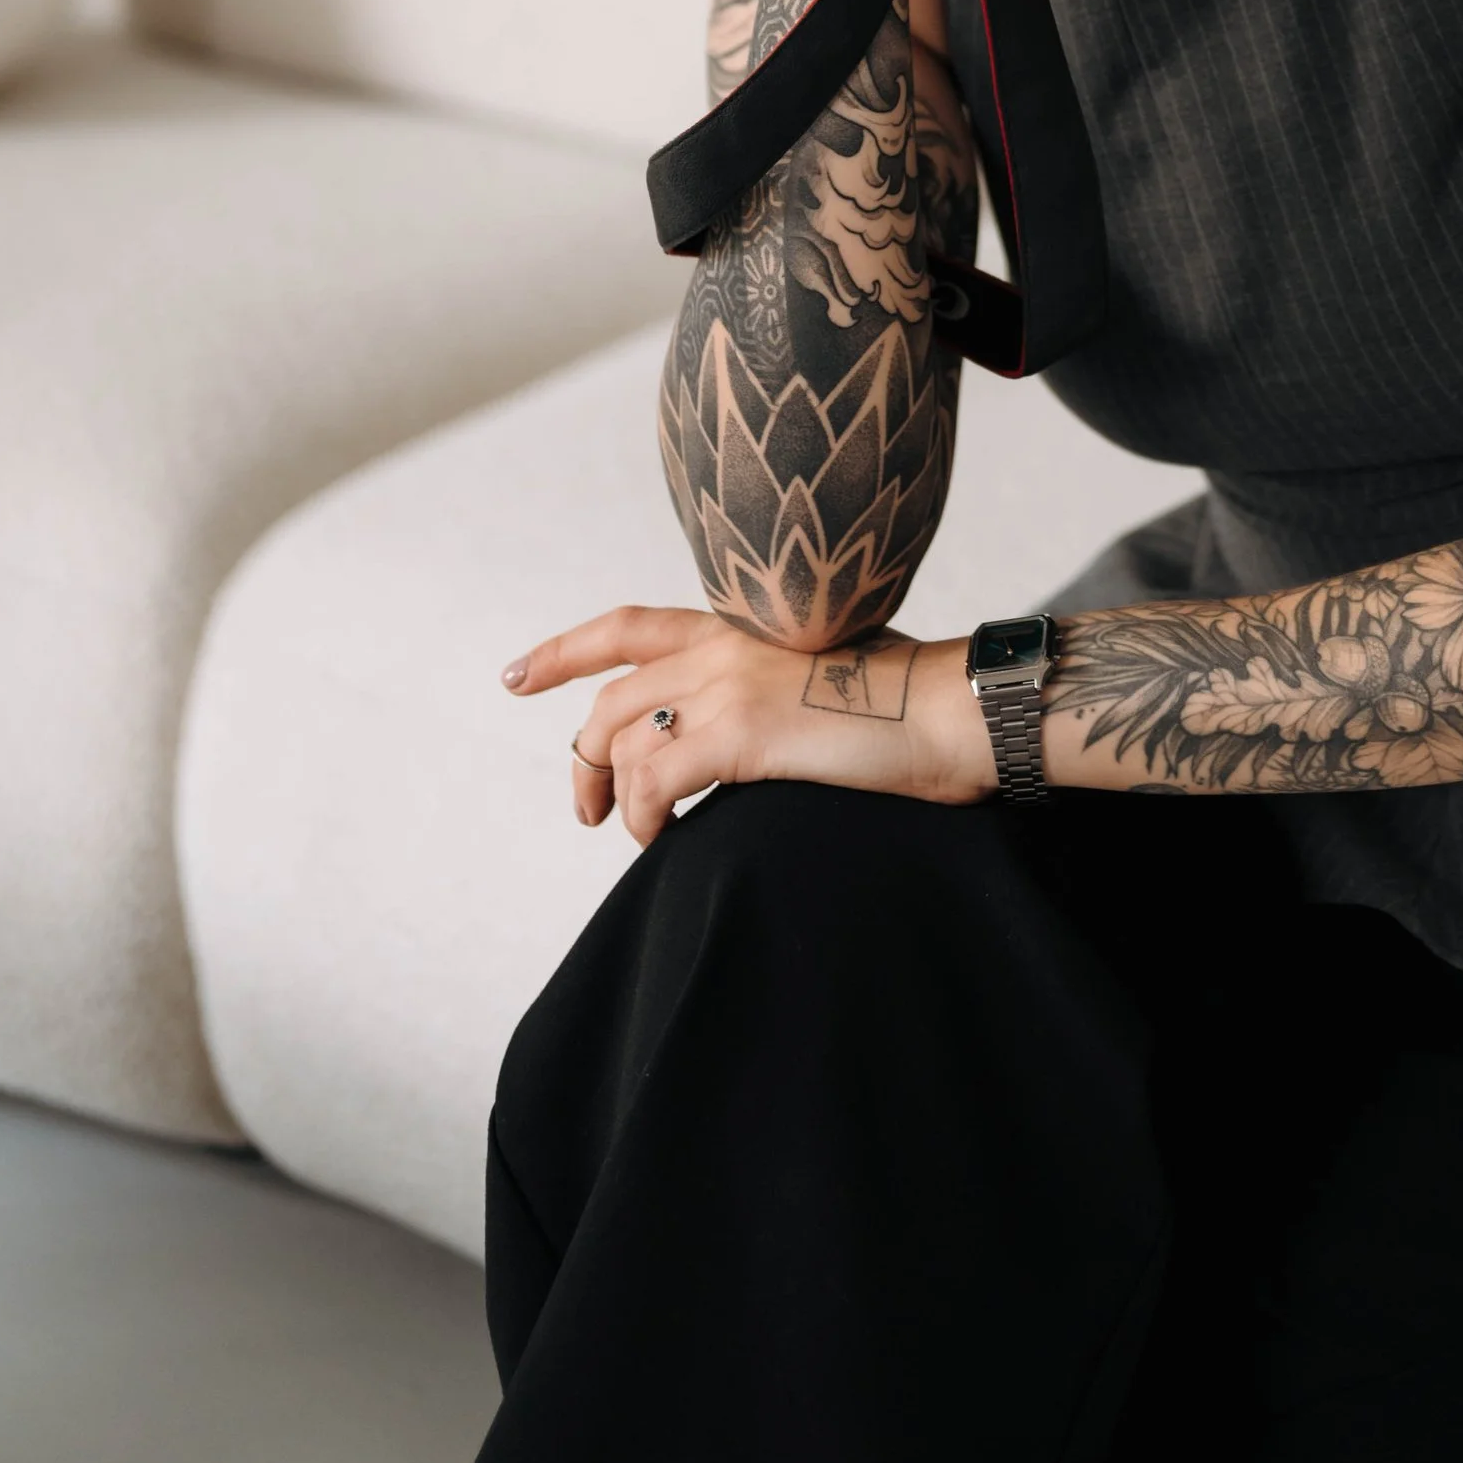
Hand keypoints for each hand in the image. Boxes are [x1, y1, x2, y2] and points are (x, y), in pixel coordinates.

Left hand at [501, 604, 993, 842]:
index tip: (515, 677)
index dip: (563, 651)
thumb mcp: (819, 670)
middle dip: (581, 762)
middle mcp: (720, 643)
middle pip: (609, 702)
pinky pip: (652, 784)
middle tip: (586, 811)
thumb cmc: (902, 702)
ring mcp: (725, 684)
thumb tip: (738, 725)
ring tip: (645, 835)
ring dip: (619, 802)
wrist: (946, 710)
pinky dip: (644, 820)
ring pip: (623, 746)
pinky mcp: (737, 732)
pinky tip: (664, 839)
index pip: (628, 626)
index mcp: (737, 624)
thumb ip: (766, 680)